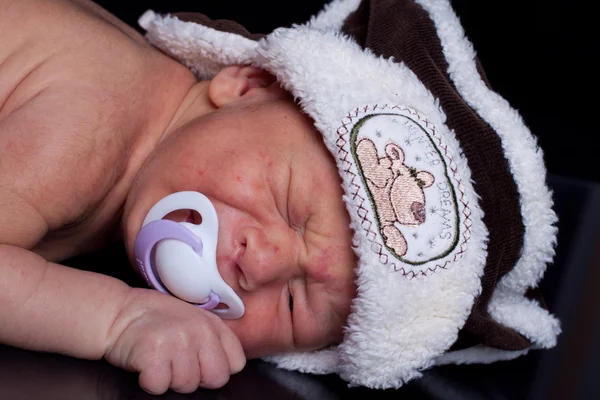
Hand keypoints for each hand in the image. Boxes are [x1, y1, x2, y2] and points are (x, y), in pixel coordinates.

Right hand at [104, 289, 245, 394]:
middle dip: (197, 378)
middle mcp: (200, 331)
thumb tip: (227, 367)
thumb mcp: (194, 319)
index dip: (217, 368)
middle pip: (216, 378)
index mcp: (212, 324)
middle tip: (177, 363)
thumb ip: (213, 339)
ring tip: (160, 359)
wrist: (119, 312)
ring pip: (188, 385)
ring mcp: (178, 342)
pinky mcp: (154, 354)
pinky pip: (160, 386)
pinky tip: (147, 364)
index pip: (236, 363)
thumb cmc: (155, 320)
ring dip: (171, 379)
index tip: (200, 363)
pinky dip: (150, 381)